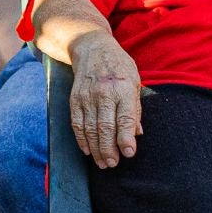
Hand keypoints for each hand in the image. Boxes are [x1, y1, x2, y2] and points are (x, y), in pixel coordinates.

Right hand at [68, 31, 142, 167]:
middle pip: (105, 127)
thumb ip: (135, 109)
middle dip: (109, 149)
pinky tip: (88, 150)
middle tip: (113, 164)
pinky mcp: (74, 99)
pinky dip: (81, 139)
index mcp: (123, 89)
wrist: (92, 48)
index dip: (125, 138)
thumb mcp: (135, 82)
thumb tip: (137, 133)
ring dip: (96, 149)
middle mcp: (104, 93)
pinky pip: (76, 123)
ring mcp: (86, 97)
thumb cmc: (119, 67)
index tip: (128, 153)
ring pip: (90, 129)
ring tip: (103, 163)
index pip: (124, 118)